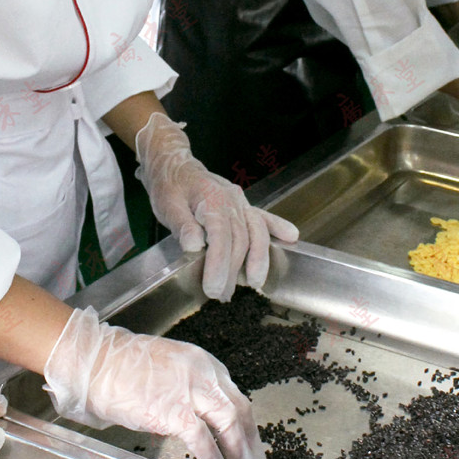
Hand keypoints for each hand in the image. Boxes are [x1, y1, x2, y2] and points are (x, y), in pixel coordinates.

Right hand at [43, 306, 264, 458]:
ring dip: (237, 448)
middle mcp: (202, 373)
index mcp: (200, 362)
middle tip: (253, 456)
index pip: (232, 392)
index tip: (248, 433)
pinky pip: (201, 438)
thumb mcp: (164, 367)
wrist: (96, 361)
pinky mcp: (174, 410)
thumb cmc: (120, 365)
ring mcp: (189, 391)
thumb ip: (183, 389)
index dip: (243, 417)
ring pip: (227, 422)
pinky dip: (211, 455)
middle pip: (237, 408)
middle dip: (248, 436)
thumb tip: (190, 419)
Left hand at [135, 113, 298, 301]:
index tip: (213, 286)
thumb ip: (181, 225)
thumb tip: (193, 245)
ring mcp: (240, 202)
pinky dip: (278, 227)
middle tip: (222, 294)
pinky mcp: (244, 205)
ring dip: (258, 258)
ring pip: (257, 231)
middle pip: (240, 239)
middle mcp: (231, 200)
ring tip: (255, 282)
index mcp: (211, 199)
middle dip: (234, 270)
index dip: (219, 263)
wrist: (175, 165)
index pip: (220, 236)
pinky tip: (291, 238)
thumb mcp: (167, 204)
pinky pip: (263, 217)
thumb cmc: (169, 185)